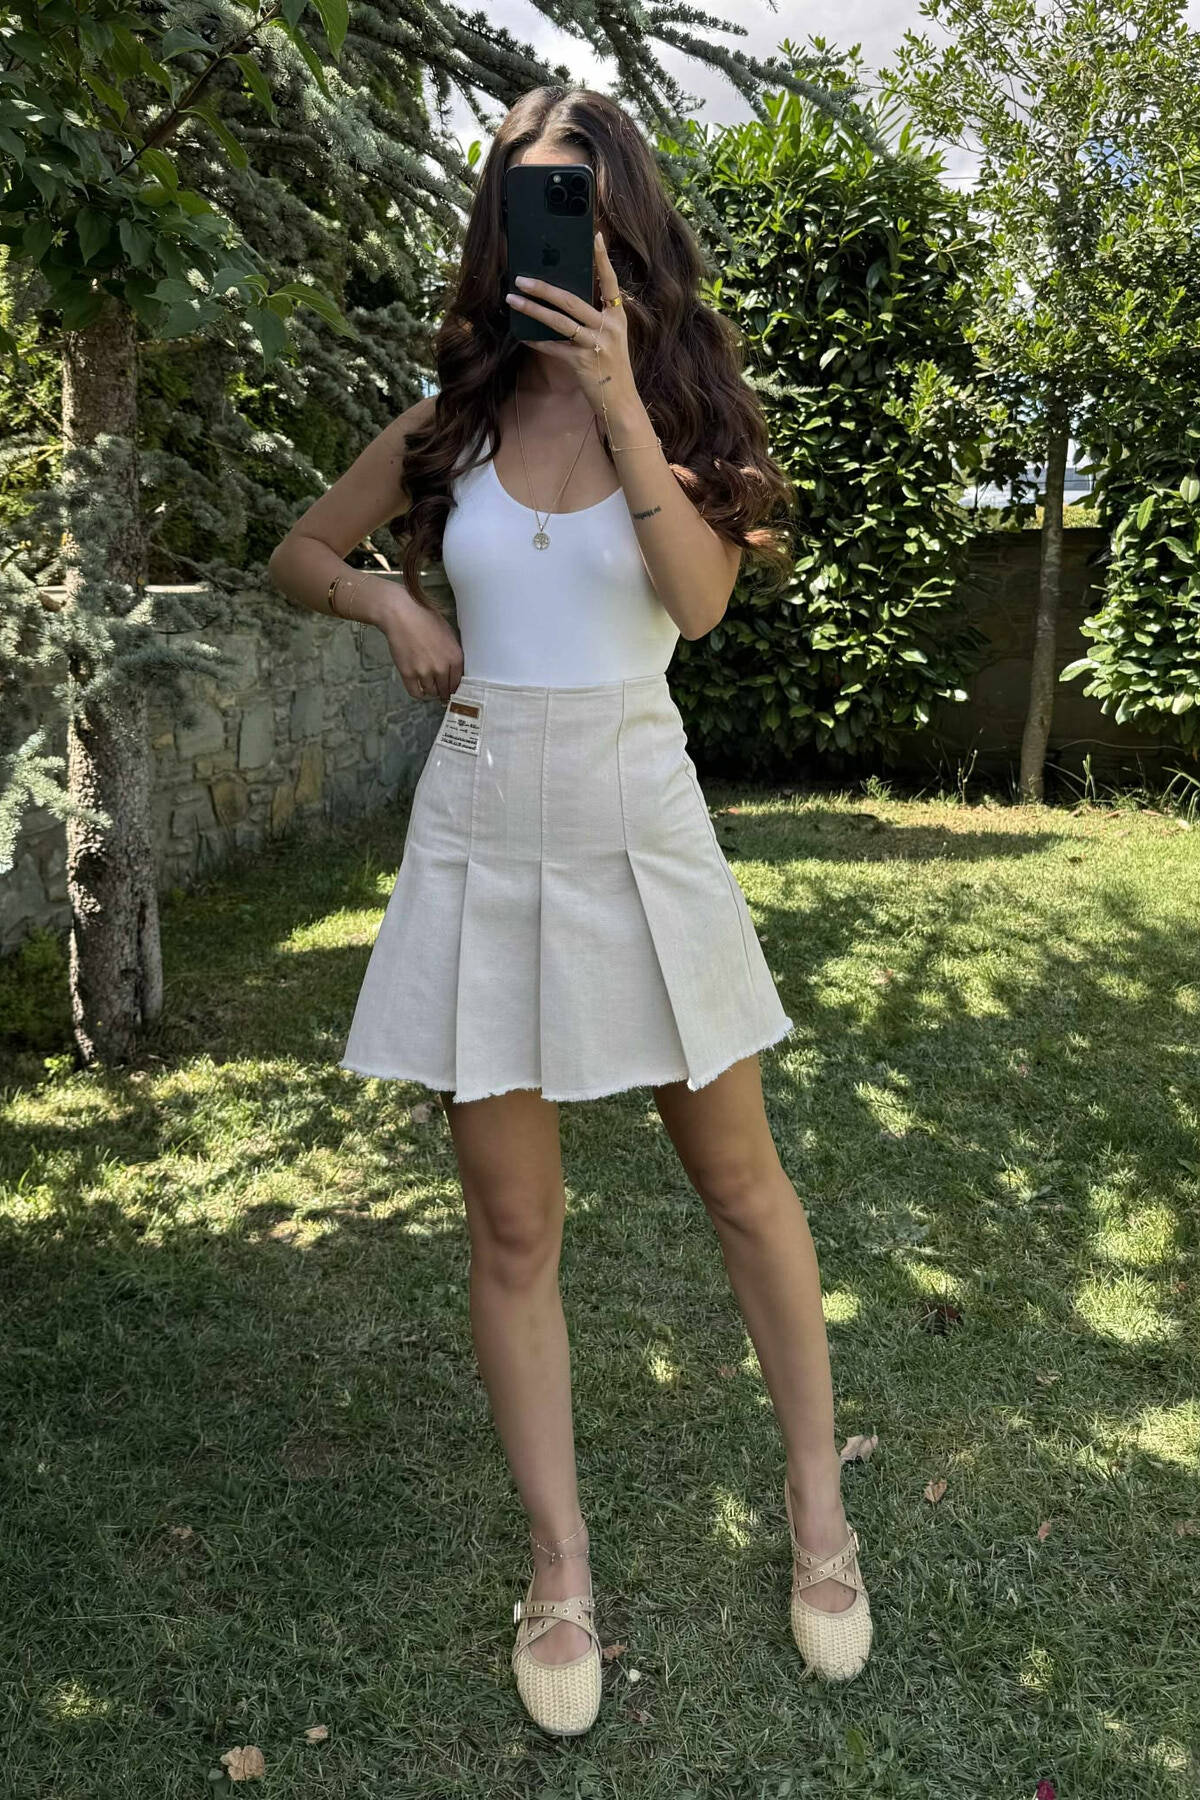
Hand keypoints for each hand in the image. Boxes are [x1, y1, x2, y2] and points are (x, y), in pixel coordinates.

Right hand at [376, 586, 462, 702]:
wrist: (402, 615)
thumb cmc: (425, 619)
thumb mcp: (448, 633)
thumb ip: (453, 652)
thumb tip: (456, 668)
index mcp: (455, 658)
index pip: (458, 682)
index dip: (454, 687)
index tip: (451, 689)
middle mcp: (442, 668)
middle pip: (445, 690)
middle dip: (443, 691)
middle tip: (441, 691)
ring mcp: (424, 673)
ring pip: (431, 692)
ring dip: (431, 690)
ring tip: (429, 685)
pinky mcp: (408, 674)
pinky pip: (415, 693)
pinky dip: (418, 693)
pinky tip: (419, 688)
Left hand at [505, 231, 638, 420]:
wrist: (621, 402)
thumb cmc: (612, 368)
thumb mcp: (612, 339)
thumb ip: (596, 319)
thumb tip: (565, 301)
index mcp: (618, 317)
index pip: (611, 282)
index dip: (603, 259)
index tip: (596, 236)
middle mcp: (608, 328)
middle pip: (571, 300)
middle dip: (544, 288)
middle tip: (522, 278)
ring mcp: (595, 345)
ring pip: (559, 322)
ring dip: (532, 310)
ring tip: (513, 300)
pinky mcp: (581, 363)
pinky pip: (553, 348)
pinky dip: (537, 342)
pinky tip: (522, 336)